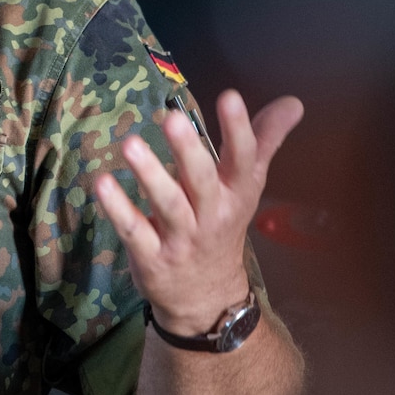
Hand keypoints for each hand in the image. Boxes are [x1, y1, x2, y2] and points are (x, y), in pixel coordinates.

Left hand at [91, 89, 304, 337]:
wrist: (206, 297)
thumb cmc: (222, 225)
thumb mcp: (247, 186)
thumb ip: (265, 140)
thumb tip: (293, 102)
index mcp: (236, 193)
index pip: (243, 159)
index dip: (238, 129)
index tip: (230, 96)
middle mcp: (212, 215)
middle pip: (202, 180)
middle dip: (189, 150)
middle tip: (172, 119)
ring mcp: (181, 238)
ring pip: (168, 205)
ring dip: (150, 175)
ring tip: (130, 144)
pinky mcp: (151, 256)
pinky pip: (134, 230)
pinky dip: (118, 208)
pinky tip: (101, 183)